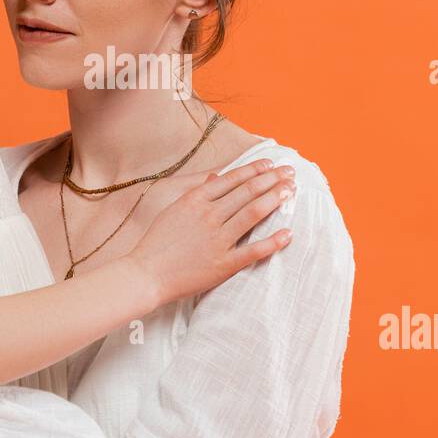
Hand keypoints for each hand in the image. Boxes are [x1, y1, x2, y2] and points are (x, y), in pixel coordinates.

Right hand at [127, 158, 295, 304]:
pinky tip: (288, 233)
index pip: (232, 179)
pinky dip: (272, 242)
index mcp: (195, 200)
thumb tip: (216, 176)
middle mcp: (208, 216)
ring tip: (291, 191)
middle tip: (289, 172)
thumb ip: (197, 192)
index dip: (254, 169)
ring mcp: (217, 240)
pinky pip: (252, 251)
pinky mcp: (222, 264)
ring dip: (275, 199)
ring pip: (252, 214)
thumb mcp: (174, 209)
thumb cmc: (157, 242)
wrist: (145, 274)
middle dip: (272, 179)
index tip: (270, 164)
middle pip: (247, 192)